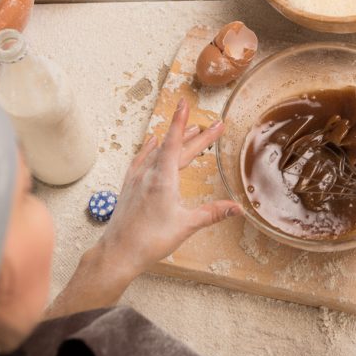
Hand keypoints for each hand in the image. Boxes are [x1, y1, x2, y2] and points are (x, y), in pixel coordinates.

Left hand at [96, 98, 241, 278]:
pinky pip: (141, 159)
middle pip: (175, 147)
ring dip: (175, 139)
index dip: (181, 121)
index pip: (175, 142)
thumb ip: (213, 213)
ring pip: (159, 151)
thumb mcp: (186, 225)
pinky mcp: (130, 186)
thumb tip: (237, 208)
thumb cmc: (149, 240)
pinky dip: (150, 148)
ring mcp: (137, 178)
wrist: (118, 253)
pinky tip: (152, 142)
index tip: (185, 103)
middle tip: (214, 125)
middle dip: (196, 134)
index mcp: (163, 178)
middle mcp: (149, 173)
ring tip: (190, 130)